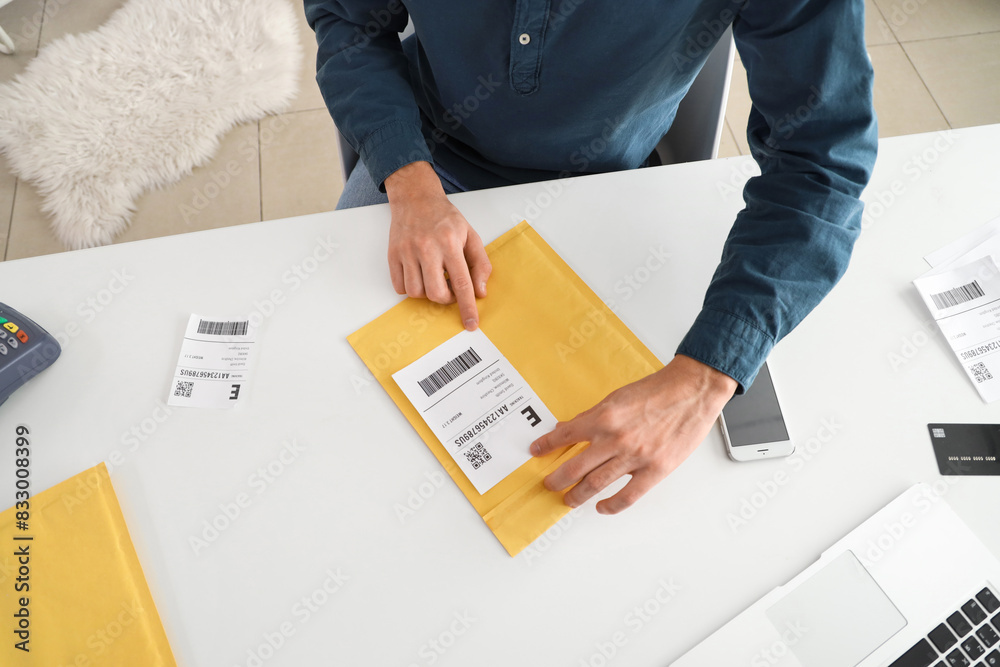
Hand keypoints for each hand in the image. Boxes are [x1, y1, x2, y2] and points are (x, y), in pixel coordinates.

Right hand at [385, 161, 490, 329]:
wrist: (415, 198)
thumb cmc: (445, 217)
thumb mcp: (471, 235)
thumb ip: (480, 264)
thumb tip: (480, 292)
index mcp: (450, 243)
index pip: (462, 282)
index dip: (467, 307)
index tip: (471, 324)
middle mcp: (427, 248)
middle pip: (436, 293)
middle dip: (446, 299)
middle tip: (450, 288)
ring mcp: (407, 252)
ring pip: (416, 293)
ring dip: (428, 293)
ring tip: (433, 277)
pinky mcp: (392, 255)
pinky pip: (399, 287)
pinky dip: (410, 288)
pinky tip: (419, 274)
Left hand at [529, 355, 737, 513]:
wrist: (692, 391)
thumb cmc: (659, 390)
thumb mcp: (618, 396)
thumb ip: (594, 415)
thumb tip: (571, 428)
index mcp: (604, 417)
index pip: (566, 435)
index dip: (547, 445)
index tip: (537, 451)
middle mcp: (615, 438)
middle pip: (575, 467)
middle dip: (557, 479)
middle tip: (549, 485)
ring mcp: (634, 456)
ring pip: (596, 484)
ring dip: (577, 495)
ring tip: (569, 500)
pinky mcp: (655, 470)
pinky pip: (627, 496)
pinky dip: (611, 506)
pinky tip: (602, 507)